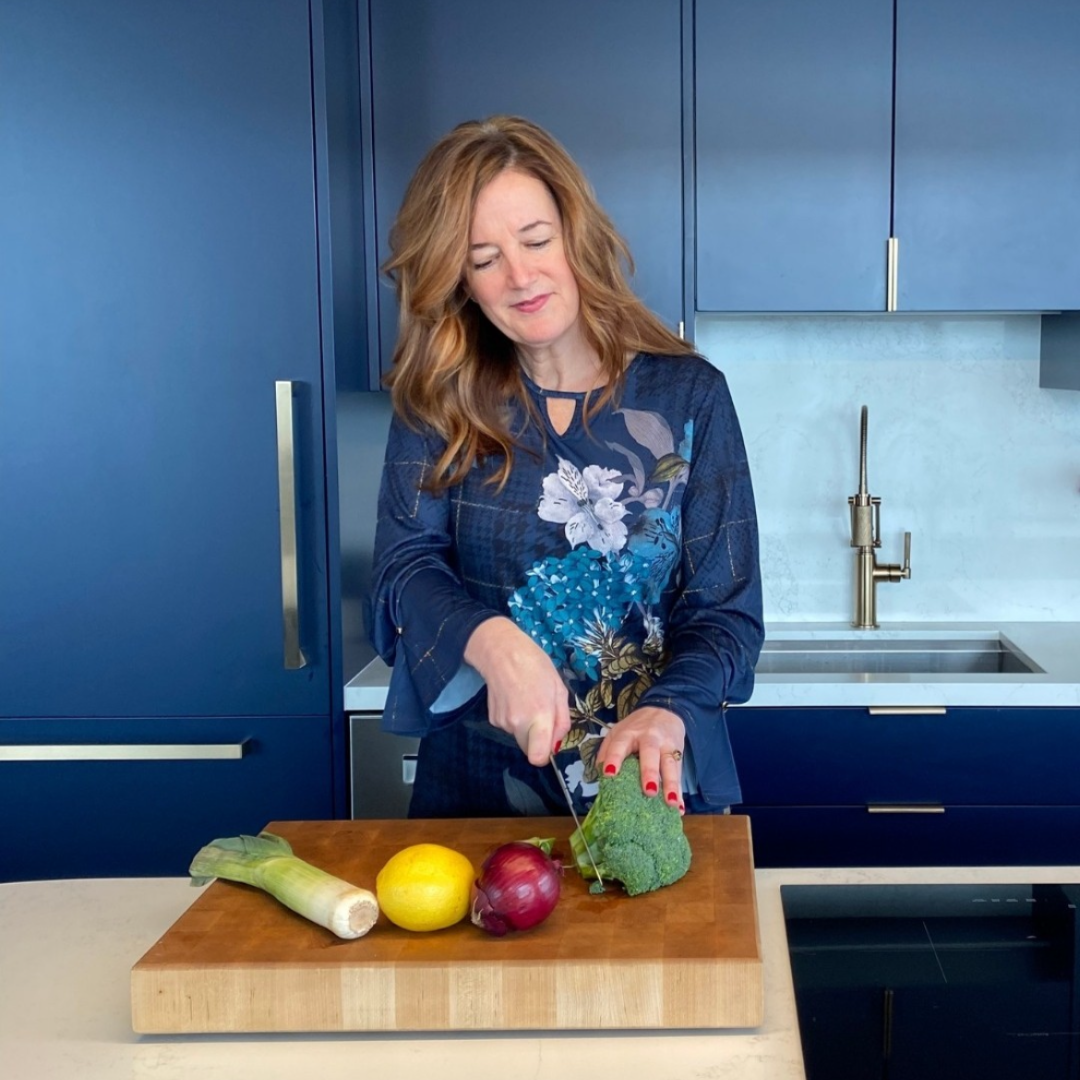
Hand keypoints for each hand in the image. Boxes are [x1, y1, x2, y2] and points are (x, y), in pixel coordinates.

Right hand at [464, 616, 570, 764]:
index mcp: (540, 717)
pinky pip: (509, 727)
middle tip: (541, 713)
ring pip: (519, 736)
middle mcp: (518, 725)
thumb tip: (557, 742)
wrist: (501, 652)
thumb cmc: (535, 666)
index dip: (545, 754)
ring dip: (525, 725)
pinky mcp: (492, 719)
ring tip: (526, 699)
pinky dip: (513, 718)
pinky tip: (514, 698)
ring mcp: (503, 723)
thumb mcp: (559, 689)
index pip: (538, 757)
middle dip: (537, 738)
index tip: (549, 742)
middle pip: (529, 748)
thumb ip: (562, 720)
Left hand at [596, 705, 685, 812]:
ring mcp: (666, 745)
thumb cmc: (636, 727)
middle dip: (649, 772)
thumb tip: (600, 774)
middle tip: (649, 791)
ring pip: (669, 764)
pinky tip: (679, 807)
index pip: (620, 744)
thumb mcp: (618, 731)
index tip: (609, 773)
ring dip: (671, 784)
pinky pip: (679, 773)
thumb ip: (607, 750)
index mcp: (628, 733)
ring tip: (670, 802)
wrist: (664, 709)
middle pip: (650, 753)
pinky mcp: (679, 753)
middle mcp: (649, 737)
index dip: (614, 757)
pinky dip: (680, 791)